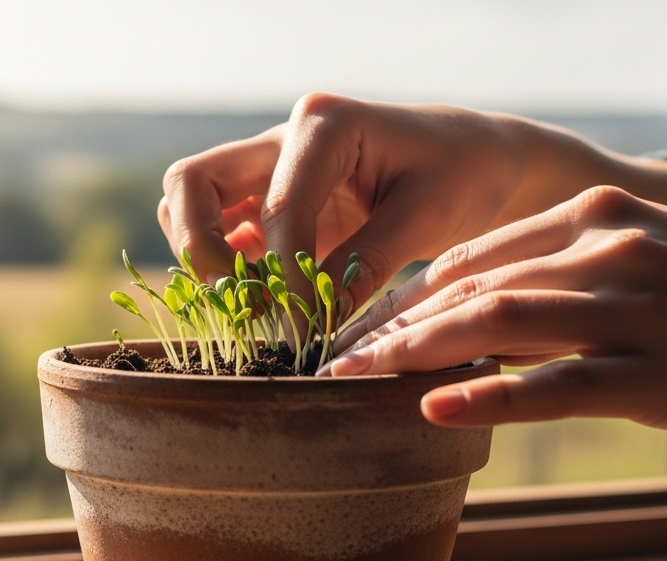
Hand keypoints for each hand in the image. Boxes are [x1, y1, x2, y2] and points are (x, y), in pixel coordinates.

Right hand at [157, 93, 666, 308]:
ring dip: (205, 258)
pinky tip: (258, 308)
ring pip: (190, 202)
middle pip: (192, 184)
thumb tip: (313, 329)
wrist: (477, 160)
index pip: (278, 209)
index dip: (283, 277)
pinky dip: (223, 268)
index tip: (301, 330)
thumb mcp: (425, 220)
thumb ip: (365, 267)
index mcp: (325, 124)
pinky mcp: (268, 198)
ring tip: (250, 311)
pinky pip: (219, 229)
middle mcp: (282, 136)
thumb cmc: (462, 175)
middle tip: (240, 307)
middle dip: (204, 251)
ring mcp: (268, 165)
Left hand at [325, 186, 666, 439]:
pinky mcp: (661, 375)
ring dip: (416, 354)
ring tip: (354, 383)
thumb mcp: (653, 262)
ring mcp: (635, 312)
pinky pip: (558, 386)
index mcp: (599, 219)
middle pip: (471, 288)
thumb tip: (485, 324)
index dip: (406, 299)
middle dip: (391, 328)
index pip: (475, 259)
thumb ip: (571, 282)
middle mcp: (608, 252)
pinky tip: (437, 407)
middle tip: (329, 363)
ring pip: (501, 325)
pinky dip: (491, 395)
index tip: (357, 332)